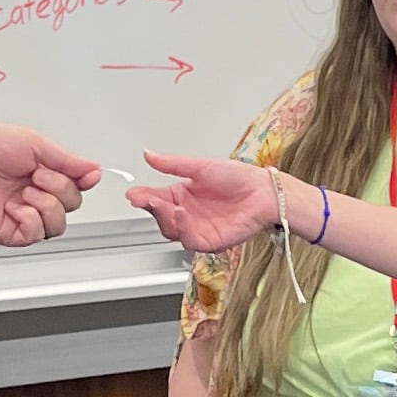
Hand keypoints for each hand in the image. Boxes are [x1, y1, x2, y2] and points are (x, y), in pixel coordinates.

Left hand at [0, 127, 101, 246]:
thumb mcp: (36, 144)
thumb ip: (68, 161)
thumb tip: (93, 169)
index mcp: (39, 173)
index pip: (74, 184)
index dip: (84, 181)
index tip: (88, 175)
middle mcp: (32, 195)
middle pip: (72, 204)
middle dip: (60, 187)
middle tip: (36, 174)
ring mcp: (22, 215)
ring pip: (59, 224)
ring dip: (48, 204)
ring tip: (26, 190)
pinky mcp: (10, 232)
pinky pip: (37, 234)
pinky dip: (31, 219)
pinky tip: (16, 206)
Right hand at [127, 152, 292, 253]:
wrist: (263, 192)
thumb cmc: (238, 178)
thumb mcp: (200, 166)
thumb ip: (173, 164)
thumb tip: (148, 155)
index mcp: (182, 195)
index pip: (155, 198)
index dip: (143, 197)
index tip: (133, 194)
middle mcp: (187, 214)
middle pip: (160, 217)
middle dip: (151, 208)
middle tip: (146, 198)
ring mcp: (197, 229)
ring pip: (171, 230)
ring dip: (164, 218)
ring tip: (162, 204)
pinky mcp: (209, 242)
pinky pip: (189, 240)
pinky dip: (182, 228)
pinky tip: (181, 213)